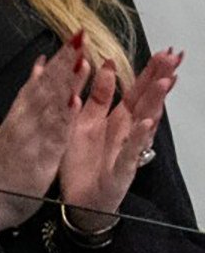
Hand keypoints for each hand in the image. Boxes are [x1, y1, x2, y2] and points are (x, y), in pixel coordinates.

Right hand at [0, 38, 85, 231]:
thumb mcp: (16, 124)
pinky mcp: (40, 158)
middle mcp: (25, 121)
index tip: (75, 38)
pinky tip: (74, 103)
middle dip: (64, 63)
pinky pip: (54, 136)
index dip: (59, 59)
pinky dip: (64, 118)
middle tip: (80, 38)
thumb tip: (40, 65)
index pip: (41, 80)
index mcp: (21, 113)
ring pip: (51, 107)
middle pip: (47, 87)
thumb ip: (29, 96)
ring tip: (82, 62)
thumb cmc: (6, 162)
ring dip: (66, 84)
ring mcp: (32, 138)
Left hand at [60, 47, 183, 230]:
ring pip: (144, 122)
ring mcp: (128, 150)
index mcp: (116, 119)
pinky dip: (138, 137)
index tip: (165, 52)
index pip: (137, 90)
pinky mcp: (121, 169)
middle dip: (160, 79)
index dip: (150, 72)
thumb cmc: (84, 162)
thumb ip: (97, 95)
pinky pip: (130, 151)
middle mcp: (127, 132)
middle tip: (174, 58)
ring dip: (155, 102)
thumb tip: (104, 64)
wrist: (79, 200)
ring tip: (165, 82)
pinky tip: (146, 123)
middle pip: (146, 101)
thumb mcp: (83, 121)